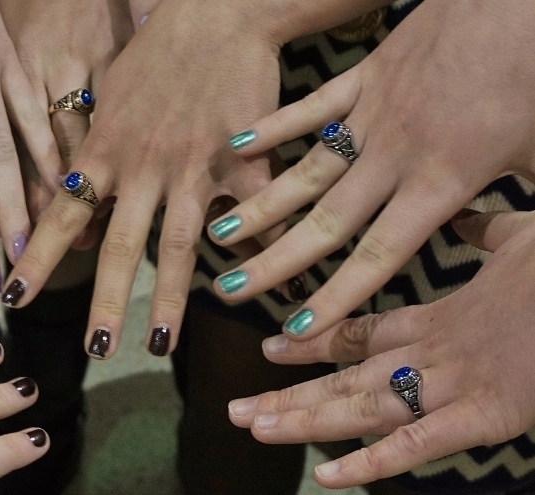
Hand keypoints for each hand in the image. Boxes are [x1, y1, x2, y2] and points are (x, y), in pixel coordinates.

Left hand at [1, 0, 285, 357]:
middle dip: (106, 303)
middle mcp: (145, 166)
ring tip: (159, 346)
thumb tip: (79, 217)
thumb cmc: (156, 53)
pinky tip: (257, 290)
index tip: (10, 298)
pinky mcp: (244, 161)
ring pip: (180, 244)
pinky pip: (250, 217)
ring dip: (170, 300)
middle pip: (121, 245)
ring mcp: (196, 167)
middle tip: (93, 350)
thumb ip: (91, 157)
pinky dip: (255, 252)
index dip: (36, 260)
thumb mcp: (107, 99)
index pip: (60, 215)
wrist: (219, 13)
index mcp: (105, 150)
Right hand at [207, 0, 534, 338]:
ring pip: (307, 171)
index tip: (298, 328)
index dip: (337, 295)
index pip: (380, 254)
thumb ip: (520, 213)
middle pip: (326, 222)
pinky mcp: (363, 77)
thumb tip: (516, 252)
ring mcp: (372, 115)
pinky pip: (309, 109)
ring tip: (219, 235)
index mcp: (442, 180)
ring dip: (262, 206)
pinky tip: (236, 145)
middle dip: (276, 262)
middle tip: (230, 291)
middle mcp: (394, 156)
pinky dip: (272, 127)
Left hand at [228, 209, 534, 488]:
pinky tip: (327, 477)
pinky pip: (416, 445)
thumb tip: (468, 217)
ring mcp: (455, 385)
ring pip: (363, 407)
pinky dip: (371, 463)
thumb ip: (485, 235)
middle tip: (236, 410)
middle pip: (345, 379)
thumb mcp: (522, 239)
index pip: (359, 332)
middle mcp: (433, 352)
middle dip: (288, 397)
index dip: (313, 345)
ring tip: (254, 429)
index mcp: (441, 316)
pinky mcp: (487, 417)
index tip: (270, 350)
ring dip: (305, 422)